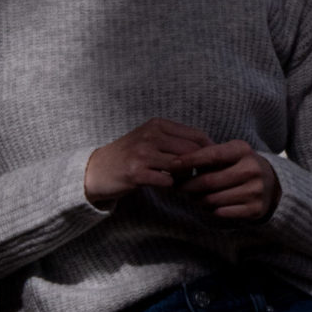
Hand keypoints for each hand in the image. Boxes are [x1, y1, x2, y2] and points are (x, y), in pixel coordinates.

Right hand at [84, 118, 211, 204]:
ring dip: (186, 178)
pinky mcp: (136, 172)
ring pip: (181, 166)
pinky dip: (171, 187)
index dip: (210, 151)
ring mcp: (142, 153)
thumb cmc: (130, 155)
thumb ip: (175, 141)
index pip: (196, 135)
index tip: (213, 165)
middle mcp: (151, 135)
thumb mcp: (151, 139)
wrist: (98, 169)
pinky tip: (167, 187)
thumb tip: (208, 150)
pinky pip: (166, 181)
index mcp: (158, 124)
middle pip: (191, 151)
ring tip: (183, 183)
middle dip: (199, 167)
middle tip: (201, 178)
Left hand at [179, 140, 280, 220]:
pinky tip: (207, 205)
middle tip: (178, 187)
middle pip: (209, 181)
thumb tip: (177, 163)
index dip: (190, 160)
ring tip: (192, 196)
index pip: (211, 155)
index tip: (172, 165)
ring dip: (198, 200)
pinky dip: (210, 210)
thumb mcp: (230, 153)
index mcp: (242, 150)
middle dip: (189, 185)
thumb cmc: (241, 165)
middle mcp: (251, 169)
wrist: (272, 183)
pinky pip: (223, 212)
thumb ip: (208, 155)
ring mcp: (255, 190)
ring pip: (214, 199)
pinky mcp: (255, 209)